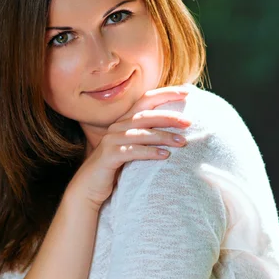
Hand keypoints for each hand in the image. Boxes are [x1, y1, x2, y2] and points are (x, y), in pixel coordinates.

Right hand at [67, 85, 192, 209]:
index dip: (166, 94)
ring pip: (141, 133)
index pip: (146, 100)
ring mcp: (112, 140)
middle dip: (169, 116)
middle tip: (189, 122)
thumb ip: (147, 137)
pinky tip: (165, 155)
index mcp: (125, 121)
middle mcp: (117, 127)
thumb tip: (177, 131)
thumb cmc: (115, 168)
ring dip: (163, 136)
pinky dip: (150, 152)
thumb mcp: (133, 149)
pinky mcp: (109, 156)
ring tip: (182, 142)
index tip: (188, 91)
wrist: (89, 187)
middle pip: (146, 115)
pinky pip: (132, 151)